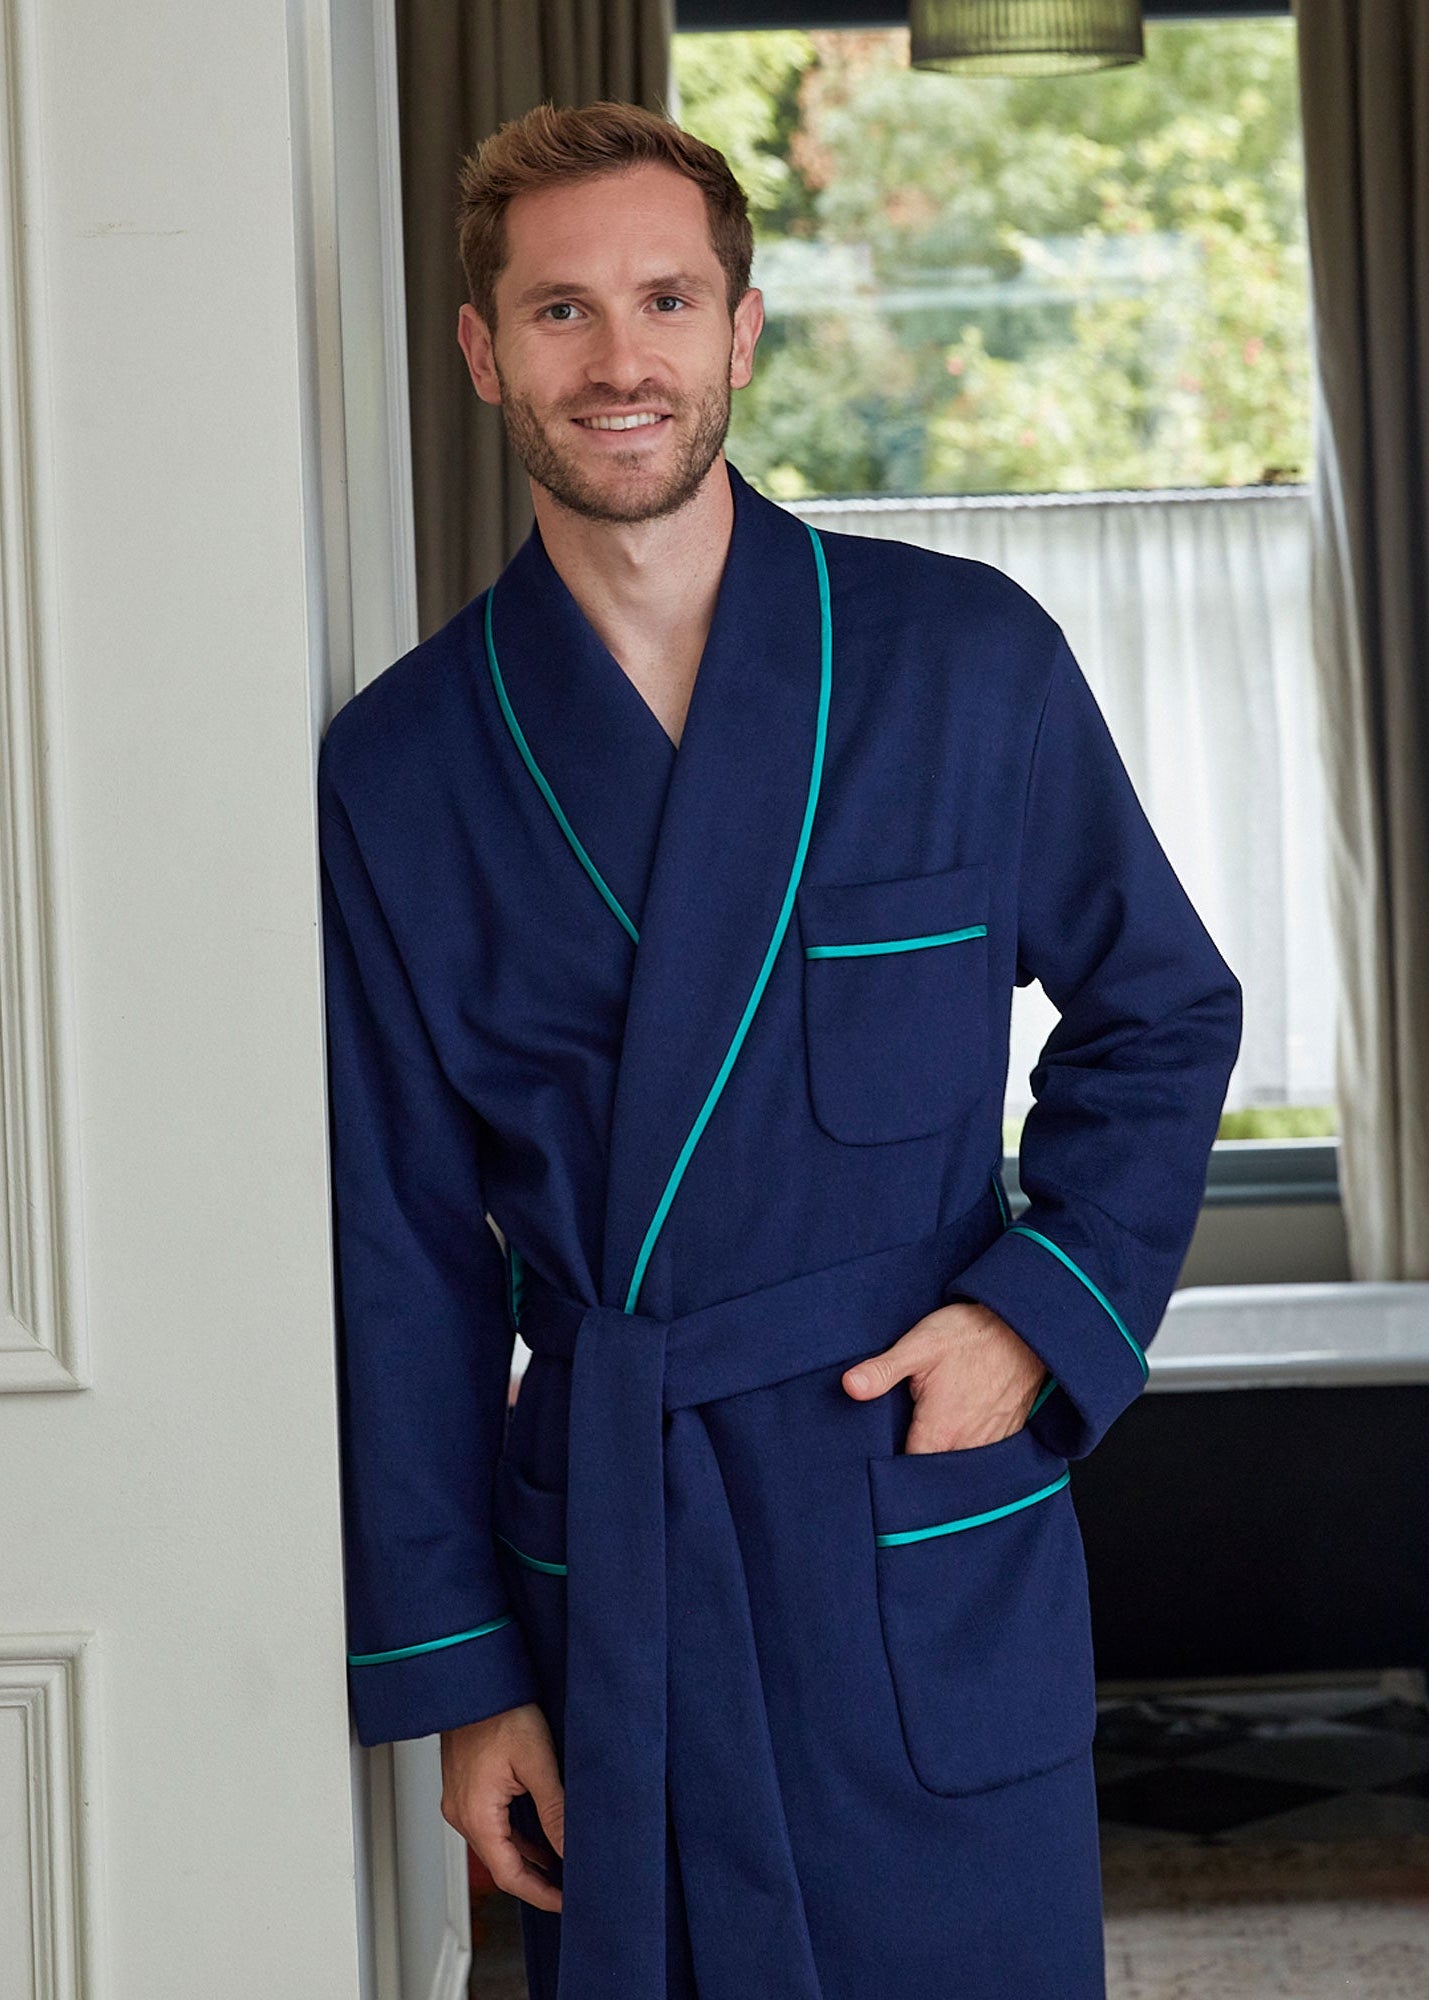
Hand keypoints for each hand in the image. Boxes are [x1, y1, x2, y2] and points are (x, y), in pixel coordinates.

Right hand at [440, 1701, 564, 1911]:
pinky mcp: (464, 1788)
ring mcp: (459, 1801)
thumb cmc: (501, 1711)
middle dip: (535, 1879)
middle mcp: (460, 1813)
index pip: (508, 1875)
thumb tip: (571, 1849)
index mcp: (475, 1814)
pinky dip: (515, 1836)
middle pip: (500, 1863)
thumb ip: (555, 1811)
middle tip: (568, 1887)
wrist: (476, 1682)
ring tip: (561, 1864)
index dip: (539, 1894)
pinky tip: (538, 1835)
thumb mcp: (538, 1762)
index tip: (565, 1902)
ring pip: (496, 1845)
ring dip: (526, 1857)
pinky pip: (490, 1824)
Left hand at [842, 1300, 1047, 1453]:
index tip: (877, 1454)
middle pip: (932, 1469)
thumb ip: (883, 1370)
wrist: (1022, 1328)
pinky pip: (980, 1452)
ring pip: (957, 1462)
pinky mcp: (1007, 1433)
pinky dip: (967, 1445)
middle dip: (916, 1461)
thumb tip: (849, 1387)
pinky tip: (957, 1425)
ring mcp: (990, 1442)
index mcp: (939, 1432)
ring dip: (943, 1453)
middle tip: (900, 1440)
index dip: (890, 1466)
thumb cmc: (969, 1335)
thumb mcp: (919, 1345)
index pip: (907, 1470)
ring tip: (927, 1432)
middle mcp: (966, 1446)